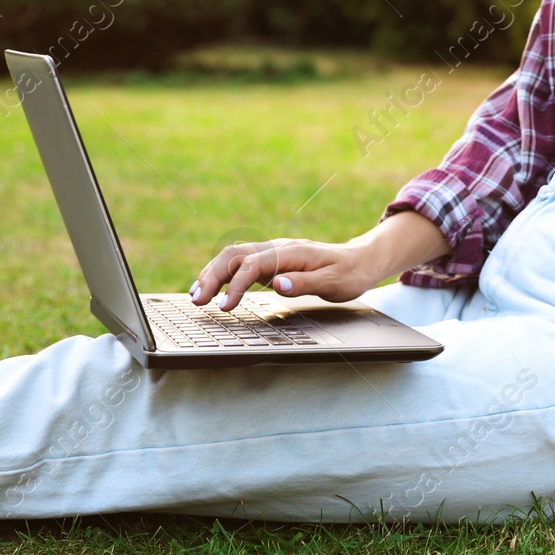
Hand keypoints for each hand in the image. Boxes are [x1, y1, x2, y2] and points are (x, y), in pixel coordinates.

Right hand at [188, 237, 376, 311]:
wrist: (359, 260)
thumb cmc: (348, 274)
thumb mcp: (333, 283)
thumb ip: (304, 284)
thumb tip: (277, 284)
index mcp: (291, 252)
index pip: (253, 264)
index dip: (235, 285)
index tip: (224, 307)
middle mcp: (278, 248)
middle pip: (235, 255)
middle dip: (212, 276)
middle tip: (197, 300)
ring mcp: (273, 253)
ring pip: (234, 256)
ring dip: (212, 273)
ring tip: (196, 295)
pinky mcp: (271, 261)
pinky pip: (241, 263)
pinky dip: (222, 274)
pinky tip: (212, 288)